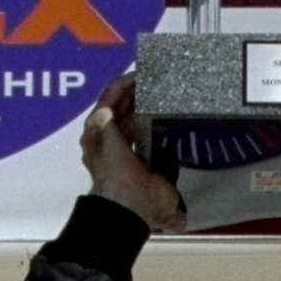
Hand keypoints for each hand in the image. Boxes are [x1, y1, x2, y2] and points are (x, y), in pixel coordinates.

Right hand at [80, 75, 183, 230]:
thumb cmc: (142, 206)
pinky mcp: (100, 122)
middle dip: (140, 95)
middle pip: (124, 110)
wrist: (126, 206)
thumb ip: (171, 195)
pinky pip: (111, 95)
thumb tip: (179, 207)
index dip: (145, 114)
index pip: (132, 129)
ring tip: (151, 72)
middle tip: (160, 81)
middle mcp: (107, 144)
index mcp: (122, 159)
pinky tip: (139, 74)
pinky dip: (123, 84)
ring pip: (116, 99)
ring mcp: (101, 133)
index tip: (162, 101)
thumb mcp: (165, 198)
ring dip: (133, 86)